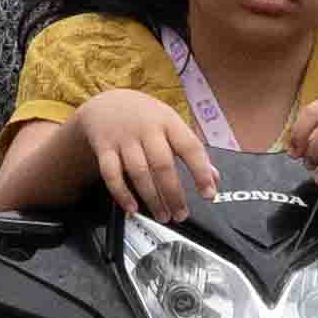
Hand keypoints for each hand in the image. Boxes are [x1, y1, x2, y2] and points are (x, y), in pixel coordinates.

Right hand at [76, 90, 220, 218]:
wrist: (106, 102)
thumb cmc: (144, 117)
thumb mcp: (170, 124)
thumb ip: (191, 150)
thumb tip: (214, 177)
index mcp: (168, 121)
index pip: (189, 147)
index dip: (201, 171)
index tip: (208, 193)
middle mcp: (146, 128)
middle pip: (162, 164)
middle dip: (174, 194)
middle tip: (181, 214)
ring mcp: (124, 138)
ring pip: (139, 172)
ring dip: (152, 198)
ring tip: (162, 215)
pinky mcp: (104, 147)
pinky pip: (111, 174)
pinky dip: (122, 194)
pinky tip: (133, 207)